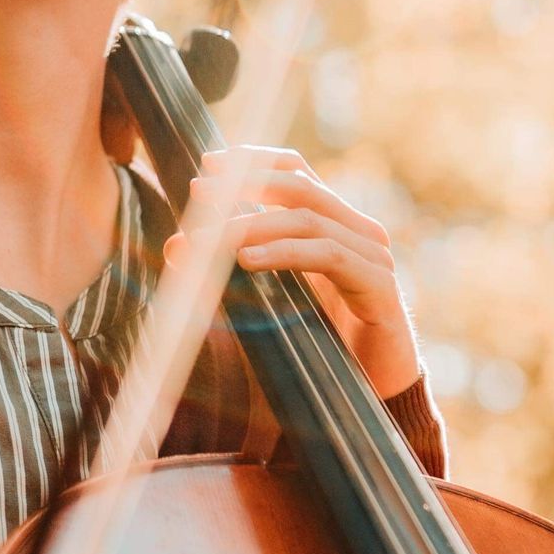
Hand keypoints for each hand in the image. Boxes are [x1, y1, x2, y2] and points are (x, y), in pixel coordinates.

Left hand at [163, 145, 422, 400]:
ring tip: (211, 237)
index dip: (255, 161)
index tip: (210, 162)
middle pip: (301, 187)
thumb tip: (174, 246)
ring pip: (308, 221)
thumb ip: (229, 270)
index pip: (298, 174)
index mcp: (337, 226)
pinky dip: (284, 253)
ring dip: (253, 225)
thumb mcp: (269, 299)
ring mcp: (373, 256)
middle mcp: (359, 232)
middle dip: (246, 185)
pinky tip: (248, 260)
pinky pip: (328, 256)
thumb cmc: (321, 345)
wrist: (374, 392)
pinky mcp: (379, 286)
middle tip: (200, 192)